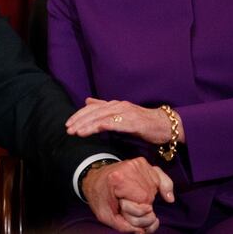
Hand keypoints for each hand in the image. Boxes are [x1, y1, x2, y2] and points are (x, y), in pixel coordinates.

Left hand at [66, 97, 184, 144]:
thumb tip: (87, 101)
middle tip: (67, 129)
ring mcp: (125, 112)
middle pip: (93, 112)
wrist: (165, 125)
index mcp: (114, 104)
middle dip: (79, 120)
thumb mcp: (122, 114)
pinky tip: (90, 131)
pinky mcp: (131, 122)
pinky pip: (112, 123)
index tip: (68, 124)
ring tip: (75, 132)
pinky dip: (98, 127)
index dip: (79, 115)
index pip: (92, 108)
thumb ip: (105, 107)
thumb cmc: (144, 122)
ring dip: (85, 125)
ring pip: (100, 117)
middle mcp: (118, 106)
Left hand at [81, 157, 173, 232]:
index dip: (136, 213)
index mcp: (118, 180)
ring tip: (133, 199)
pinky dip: (166, 186)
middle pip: (150, 198)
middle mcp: (130, 168)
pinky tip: (167, 197)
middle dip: (142, 209)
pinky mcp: (142, 163)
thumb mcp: (105, 216)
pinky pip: (161, 177)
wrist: (94, 178)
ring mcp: (138, 164)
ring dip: (148, 200)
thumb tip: (144, 231)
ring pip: (155, 191)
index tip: (124, 209)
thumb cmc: (99, 197)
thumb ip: (124, 226)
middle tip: (127, 207)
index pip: (143, 204)